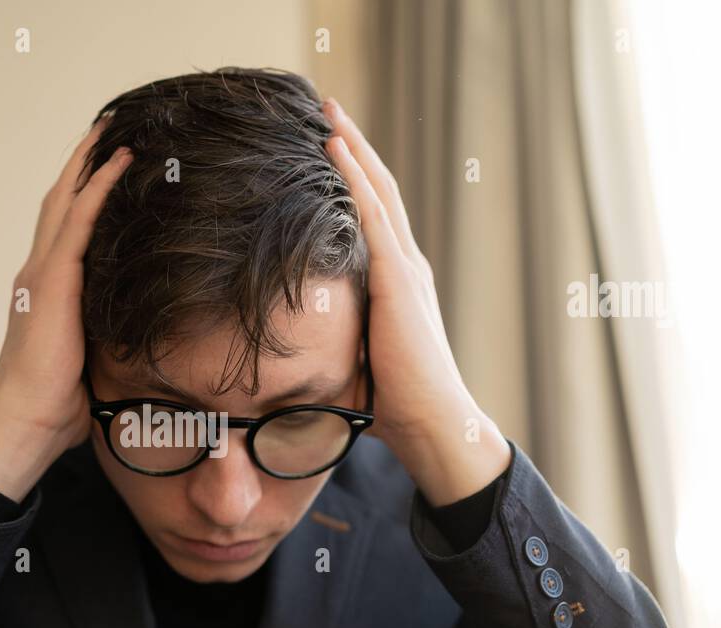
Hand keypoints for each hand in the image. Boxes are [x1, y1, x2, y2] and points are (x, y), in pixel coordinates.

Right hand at [0, 119, 132, 500]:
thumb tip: (138, 342)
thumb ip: (103, 337)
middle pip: (61, 200)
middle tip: (110, 127)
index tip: (105, 164)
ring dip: (92, 161)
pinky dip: (99, 189)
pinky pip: (79, 222)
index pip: (64, 227)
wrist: (23, 423)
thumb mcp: (87, 361)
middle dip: (84, 162)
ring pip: (67, 200)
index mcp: (45, 290)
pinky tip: (120, 165)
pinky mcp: (52, 281)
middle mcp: (39, 272)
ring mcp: (42, 273)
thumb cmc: (54, 406)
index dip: (81, 192)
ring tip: (117, 130)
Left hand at [322, 97, 511, 505]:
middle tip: (327, 108)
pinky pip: (374, 218)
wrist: (433, 426)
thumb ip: (330, 342)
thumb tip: (287, 351)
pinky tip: (336, 152)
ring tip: (329, 113)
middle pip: (378, 190)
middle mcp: (406, 267)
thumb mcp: (352, 362)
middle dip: (353, 148)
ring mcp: (406, 270)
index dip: (353, 178)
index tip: (329, 146)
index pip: (373, 217)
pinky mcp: (400, 281)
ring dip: (352, 150)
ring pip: (377, 193)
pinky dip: (354, 181)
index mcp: (397, 283)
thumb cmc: (394, 407)